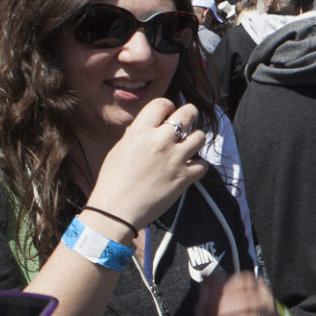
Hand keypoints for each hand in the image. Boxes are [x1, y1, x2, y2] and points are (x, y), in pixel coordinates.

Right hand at [89, 98, 208, 229]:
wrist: (116, 212)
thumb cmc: (112, 182)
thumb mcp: (119, 150)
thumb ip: (136, 135)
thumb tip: (146, 127)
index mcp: (140, 132)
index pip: (162, 104)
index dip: (168, 106)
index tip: (169, 113)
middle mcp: (160, 141)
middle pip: (188, 113)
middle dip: (190, 114)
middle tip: (189, 119)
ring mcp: (175, 158)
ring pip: (200, 136)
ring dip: (195, 140)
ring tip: (189, 146)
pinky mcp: (184, 177)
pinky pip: (203, 164)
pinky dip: (198, 165)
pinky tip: (189, 167)